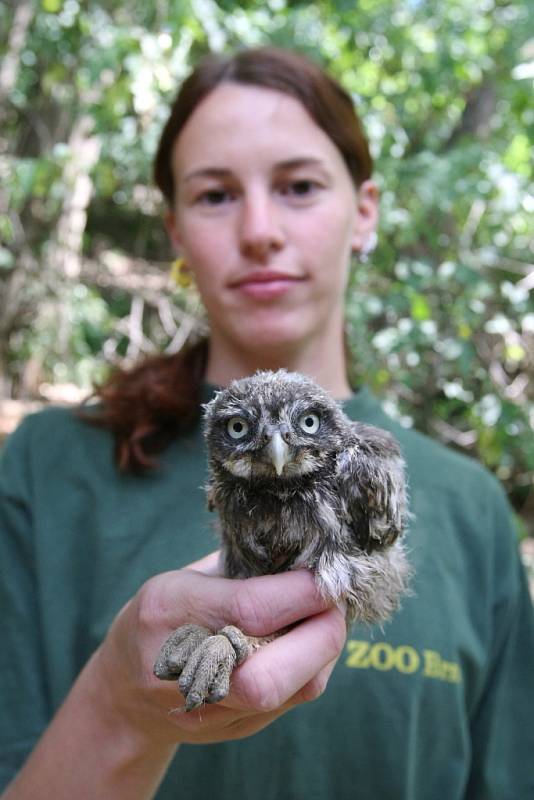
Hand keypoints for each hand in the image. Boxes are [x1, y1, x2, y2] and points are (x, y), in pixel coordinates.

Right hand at [93, 551, 346, 745]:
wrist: (124, 695)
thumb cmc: (162, 614)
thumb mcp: (185, 575)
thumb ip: (241, 565)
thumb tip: (306, 550)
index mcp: (170, 612)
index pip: (251, 610)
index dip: (303, 592)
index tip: (330, 572)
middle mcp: (187, 669)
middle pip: (270, 676)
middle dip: (323, 634)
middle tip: (336, 602)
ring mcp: (210, 708)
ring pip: (292, 693)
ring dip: (325, 651)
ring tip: (327, 617)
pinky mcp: (237, 728)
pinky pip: (293, 700)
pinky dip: (314, 666)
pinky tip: (311, 640)